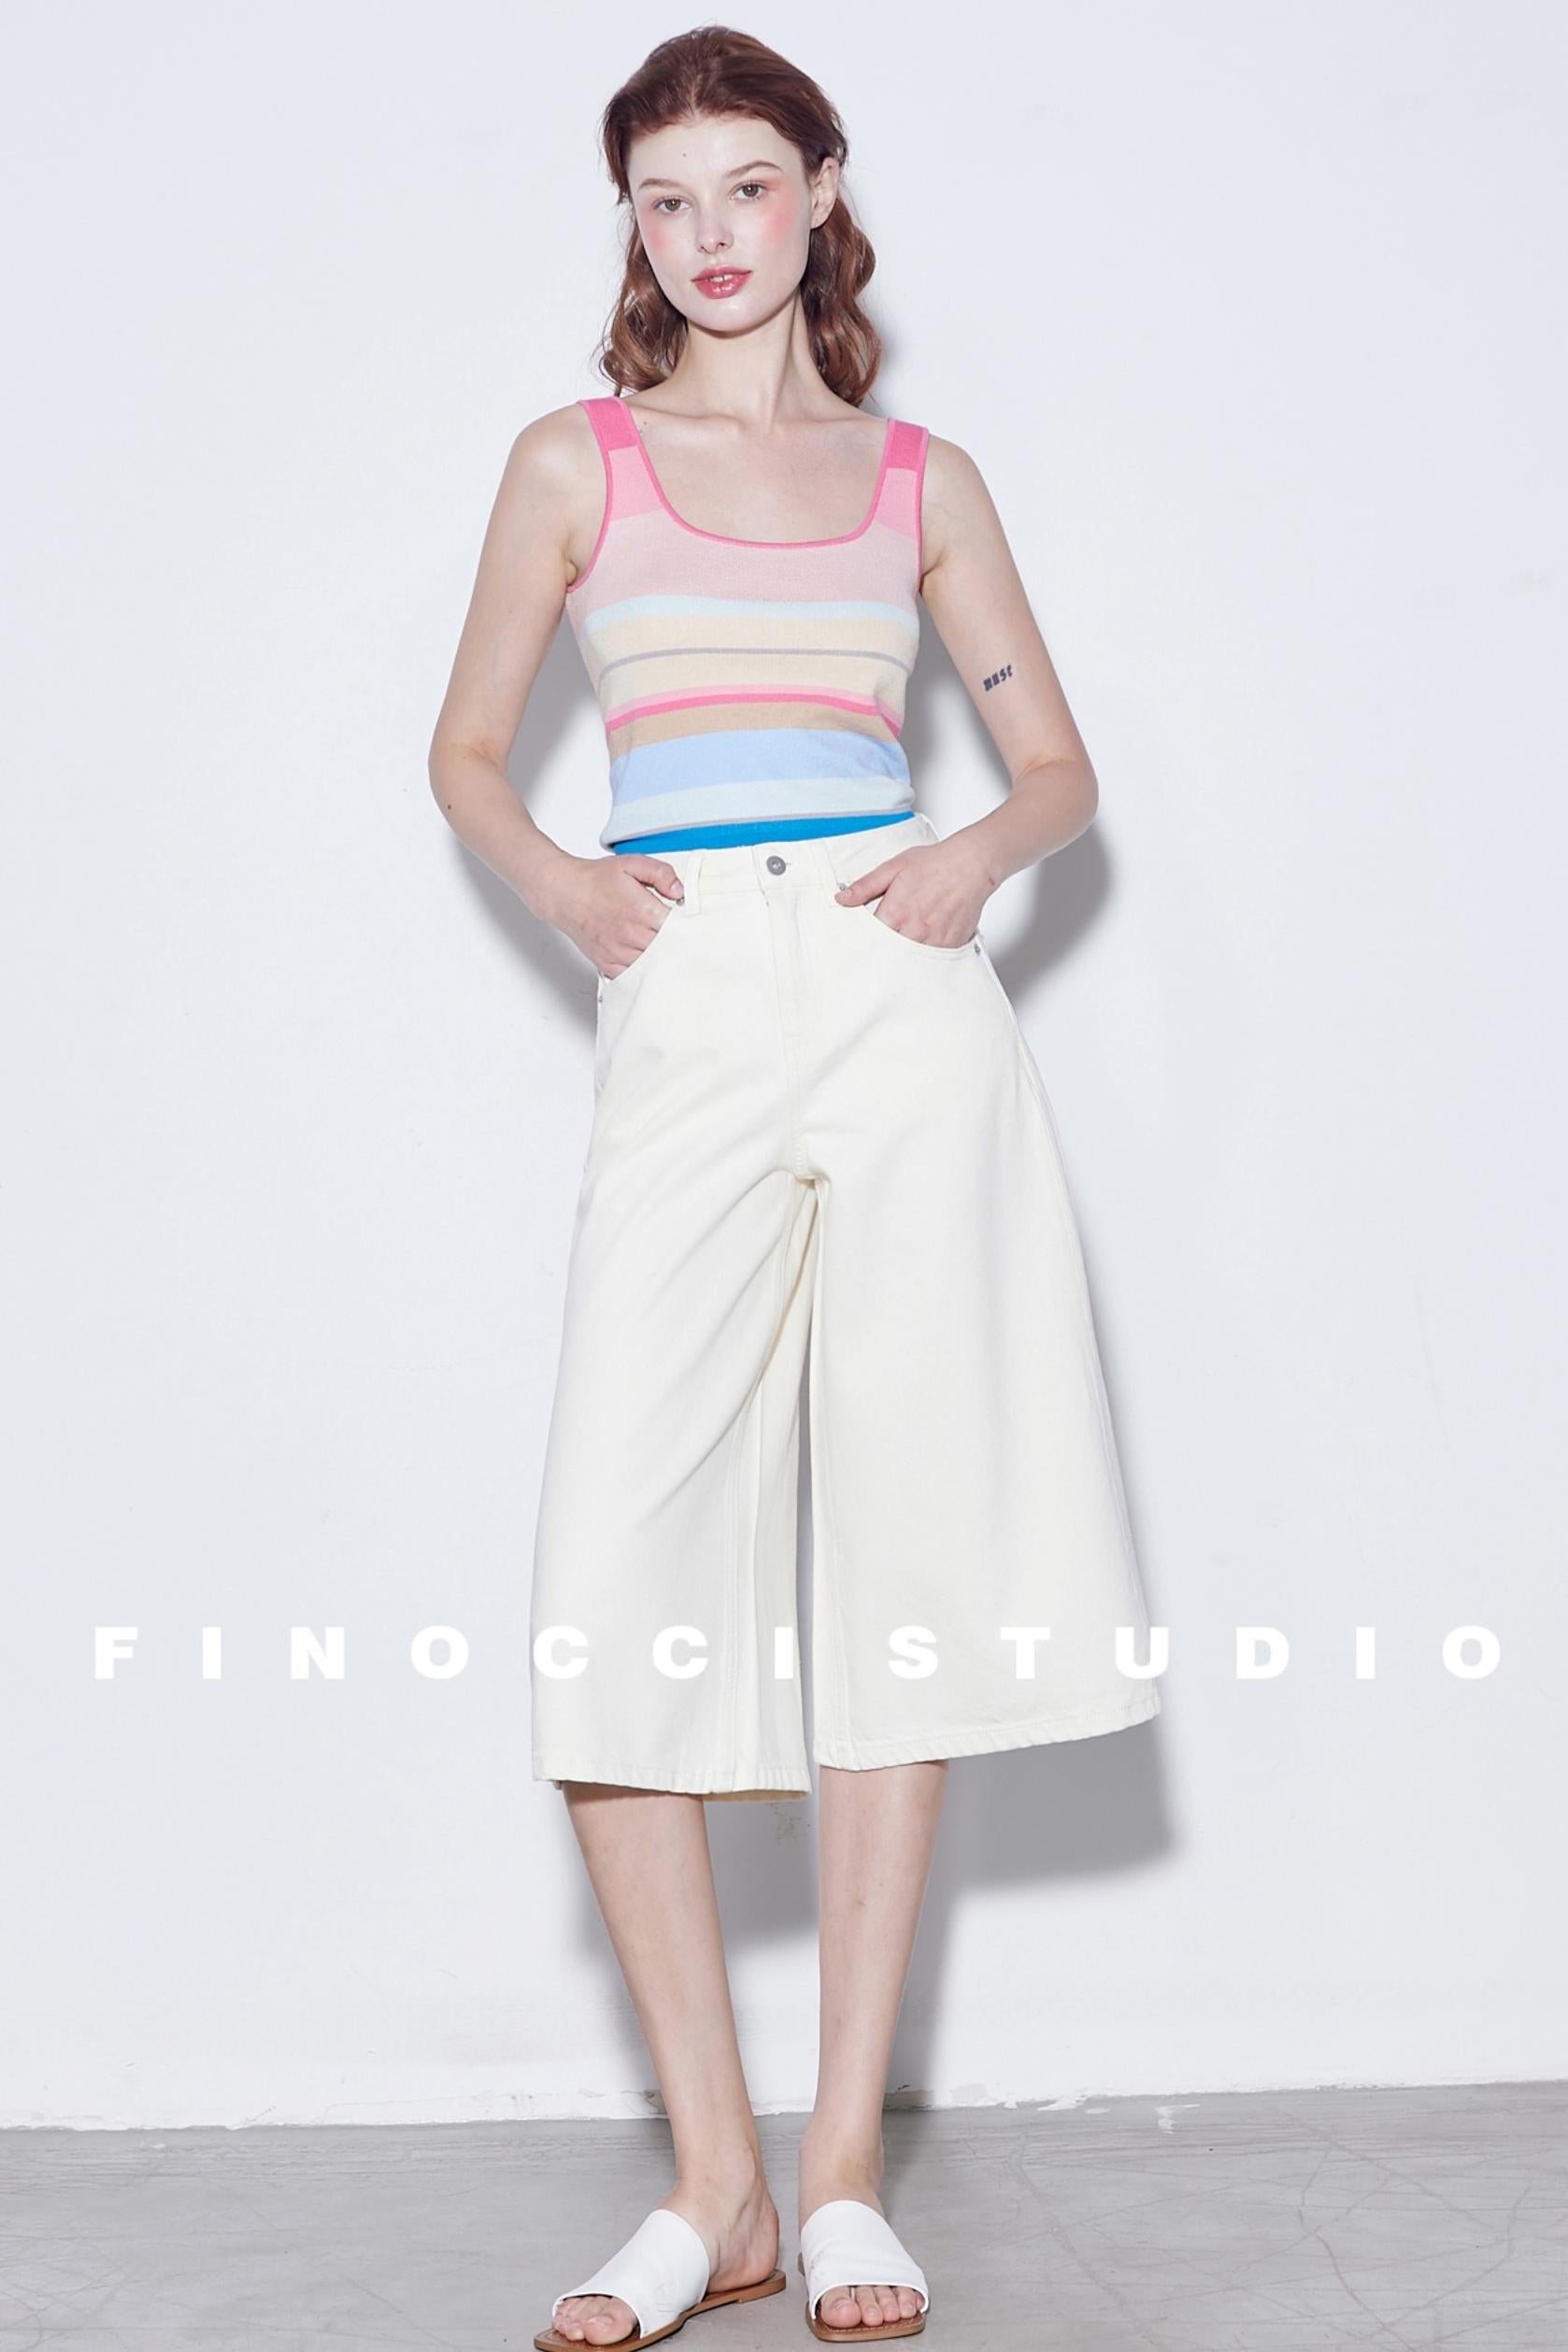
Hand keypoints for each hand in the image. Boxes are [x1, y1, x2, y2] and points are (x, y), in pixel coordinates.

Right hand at [548, 853, 684, 980]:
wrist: (564, 893)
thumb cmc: (595, 879)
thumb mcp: (631, 864)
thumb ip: (661, 873)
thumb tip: (680, 891)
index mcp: (642, 911)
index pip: (679, 929)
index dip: (689, 929)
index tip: (693, 927)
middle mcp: (631, 934)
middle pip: (669, 951)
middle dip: (678, 946)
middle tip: (684, 941)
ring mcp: (618, 952)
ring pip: (653, 967)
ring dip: (662, 961)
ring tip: (667, 952)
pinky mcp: (607, 963)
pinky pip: (632, 977)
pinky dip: (643, 972)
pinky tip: (647, 963)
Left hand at [833, 834, 990, 949]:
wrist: (971, 864)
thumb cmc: (935, 863)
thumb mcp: (893, 868)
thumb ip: (865, 886)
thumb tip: (842, 899)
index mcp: (896, 912)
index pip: (870, 940)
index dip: (863, 943)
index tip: (859, 946)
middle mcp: (915, 930)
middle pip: (888, 956)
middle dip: (881, 956)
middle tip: (875, 960)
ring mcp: (934, 940)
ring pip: (909, 962)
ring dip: (902, 959)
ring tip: (897, 956)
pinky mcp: (950, 945)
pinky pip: (931, 962)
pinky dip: (923, 960)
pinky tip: (919, 952)